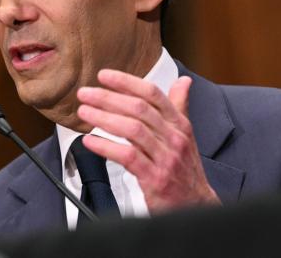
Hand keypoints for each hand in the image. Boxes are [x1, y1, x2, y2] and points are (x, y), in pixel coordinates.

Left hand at [76, 69, 219, 212]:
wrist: (196, 204)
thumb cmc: (185, 168)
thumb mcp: (186, 134)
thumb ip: (179, 106)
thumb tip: (183, 81)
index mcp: (179, 124)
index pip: (152, 94)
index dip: (127, 82)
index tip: (104, 76)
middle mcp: (173, 137)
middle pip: (138, 109)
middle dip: (108, 98)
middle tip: (86, 93)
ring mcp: (165, 158)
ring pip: (132, 130)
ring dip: (103, 118)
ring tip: (84, 112)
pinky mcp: (154, 178)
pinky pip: (127, 156)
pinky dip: (105, 147)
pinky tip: (90, 141)